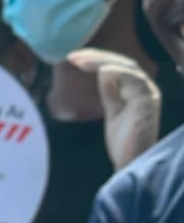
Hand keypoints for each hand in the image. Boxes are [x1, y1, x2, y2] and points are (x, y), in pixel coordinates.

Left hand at [56, 49, 160, 169]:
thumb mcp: (113, 113)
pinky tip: (102, 71)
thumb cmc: (124, 143)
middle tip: (73, 57)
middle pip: (123, 63)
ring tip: (81, 62)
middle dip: (98, 57)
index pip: (118, 66)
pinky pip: (135, 82)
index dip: (97, 60)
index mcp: (135, 90)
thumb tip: (103, 73)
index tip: (74, 58)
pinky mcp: (147, 104)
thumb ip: (110, 94)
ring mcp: (148, 95)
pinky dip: (119, 74)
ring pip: (128, 68)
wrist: (132, 165)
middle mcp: (145, 89)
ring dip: (103, 62)